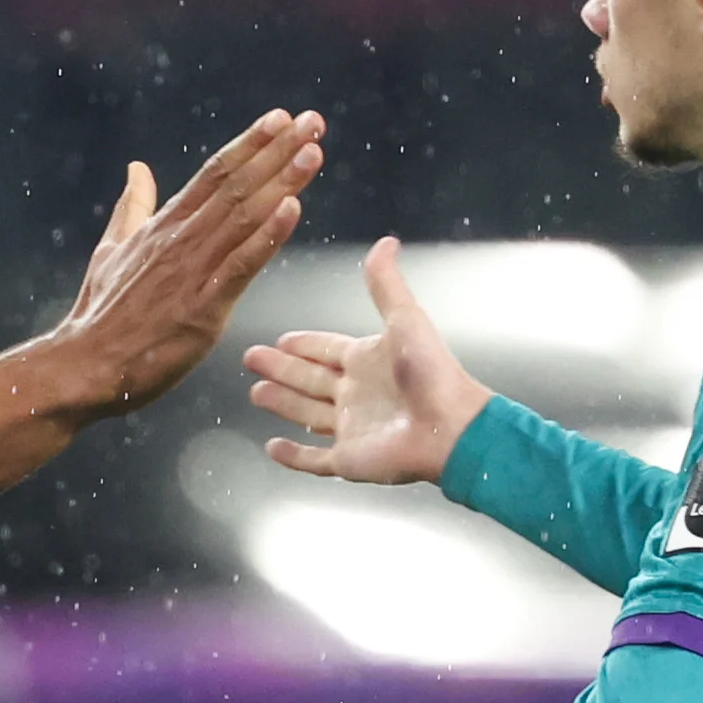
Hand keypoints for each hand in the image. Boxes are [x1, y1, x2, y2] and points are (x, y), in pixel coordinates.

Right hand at [46, 110, 326, 418]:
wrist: (83, 366)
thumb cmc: (100, 315)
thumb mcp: (111, 251)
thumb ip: (133, 208)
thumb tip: (137, 168)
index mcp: (163, 226)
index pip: (213, 174)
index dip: (249, 144)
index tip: (280, 118)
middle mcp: (180, 240)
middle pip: (235, 185)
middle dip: (277, 152)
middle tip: (313, 121)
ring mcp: (191, 273)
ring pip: (243, 217)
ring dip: (281, 182)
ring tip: (312, 151)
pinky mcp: (201, 309)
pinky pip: (240, 266)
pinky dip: (266, 237)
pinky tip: (292, 210)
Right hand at [242, 237, 493, 486]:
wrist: (450, 427)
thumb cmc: (431, 372)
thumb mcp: (404, 319)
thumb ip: (386, 284)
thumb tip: (386, 241)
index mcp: (366, 360)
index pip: (326, 349)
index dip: (305, 344)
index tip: (281, 339)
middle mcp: (355, 393)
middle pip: (309, 379)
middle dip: (281, 368)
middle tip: (251, 358)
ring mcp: (350, 428)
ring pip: (306, 413)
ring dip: (281, 403)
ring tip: (256, 393)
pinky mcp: (348, 460)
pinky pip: (313, 460)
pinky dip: (291, 455)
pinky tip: (271, 446)